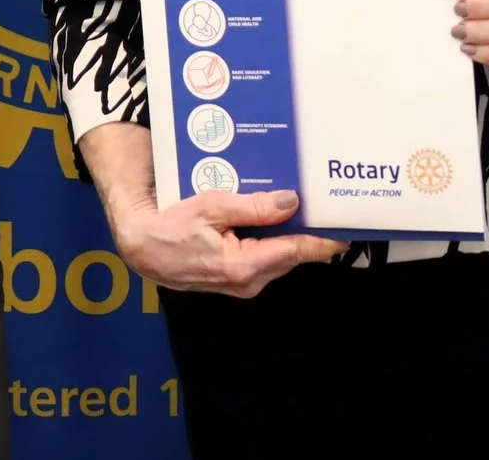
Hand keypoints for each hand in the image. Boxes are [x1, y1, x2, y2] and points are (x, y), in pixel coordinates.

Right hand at [102, 184, 344, 297]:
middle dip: (309, 236)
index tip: (347, 232)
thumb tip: (290, 202)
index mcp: (244, 265)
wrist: (141, 246)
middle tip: (326, 211)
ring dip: (289, 239)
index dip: (324, 242)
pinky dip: (271, 244)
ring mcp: (240, 285)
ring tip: (302, 212)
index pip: (296, 252)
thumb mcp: (211, 206)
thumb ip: (252, 206)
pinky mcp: (232, 281)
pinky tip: (272, 223)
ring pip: (276, 259)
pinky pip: (262, 261)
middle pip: (290, 256)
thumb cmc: (170, 224)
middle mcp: (247, 282)